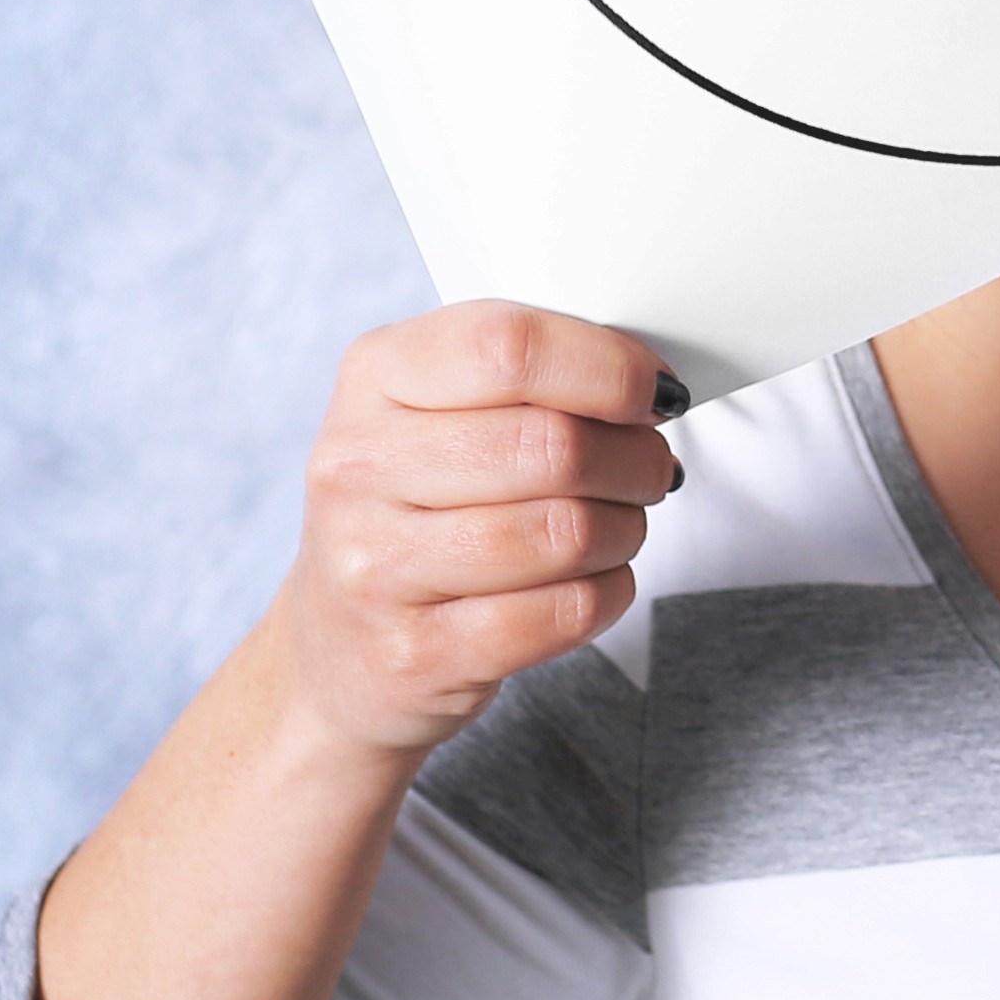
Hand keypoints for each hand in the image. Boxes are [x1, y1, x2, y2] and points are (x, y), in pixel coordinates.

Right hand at [249, 302, 684, 758]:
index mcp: (375, 376)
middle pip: (554, 445)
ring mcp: (378, 566)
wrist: (343, 646)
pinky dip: (608, 593)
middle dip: (636, 459)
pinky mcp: (416, 652)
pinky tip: (593, 582)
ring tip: (618, 527)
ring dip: (626, 530)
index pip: (510, 347)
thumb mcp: (440, 413)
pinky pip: (562, 612)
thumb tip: (649, 384)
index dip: (610, 368)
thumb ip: (529, 378)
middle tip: (651, 470)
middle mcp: (360, 466)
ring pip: (567, 533)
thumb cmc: (419, 509)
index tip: (656, 394)